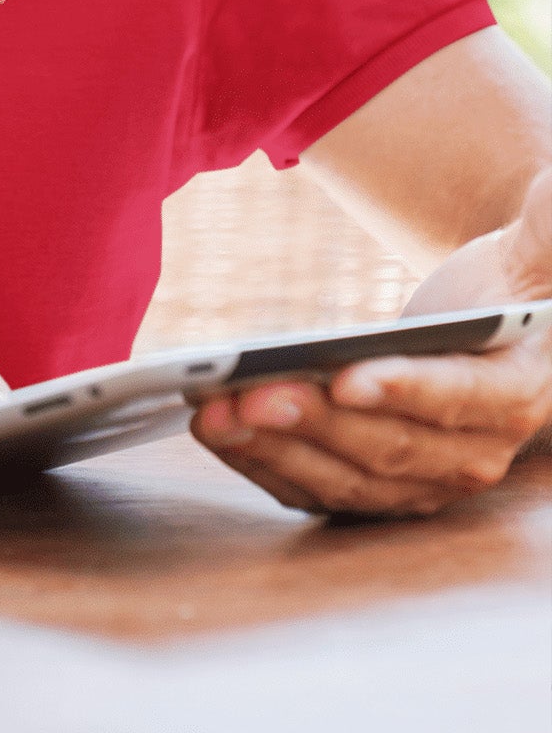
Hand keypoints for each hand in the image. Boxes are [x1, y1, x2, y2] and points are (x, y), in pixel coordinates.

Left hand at [192, 167, 551, 516]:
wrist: (500, 324)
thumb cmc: (514, 277)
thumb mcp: (543, 243)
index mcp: (517, 391)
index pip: (460, 398)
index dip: (404, 390)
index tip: (344, 377)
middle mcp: (476, 452)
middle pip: (390, 446)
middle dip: (315, 422)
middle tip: (247, 393)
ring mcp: (427, 479)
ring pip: (348, 477)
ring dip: (277, 450)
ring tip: (213, 413)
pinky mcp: (382, 487)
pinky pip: (320, 489)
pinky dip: (266, 467)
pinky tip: (217, 433)